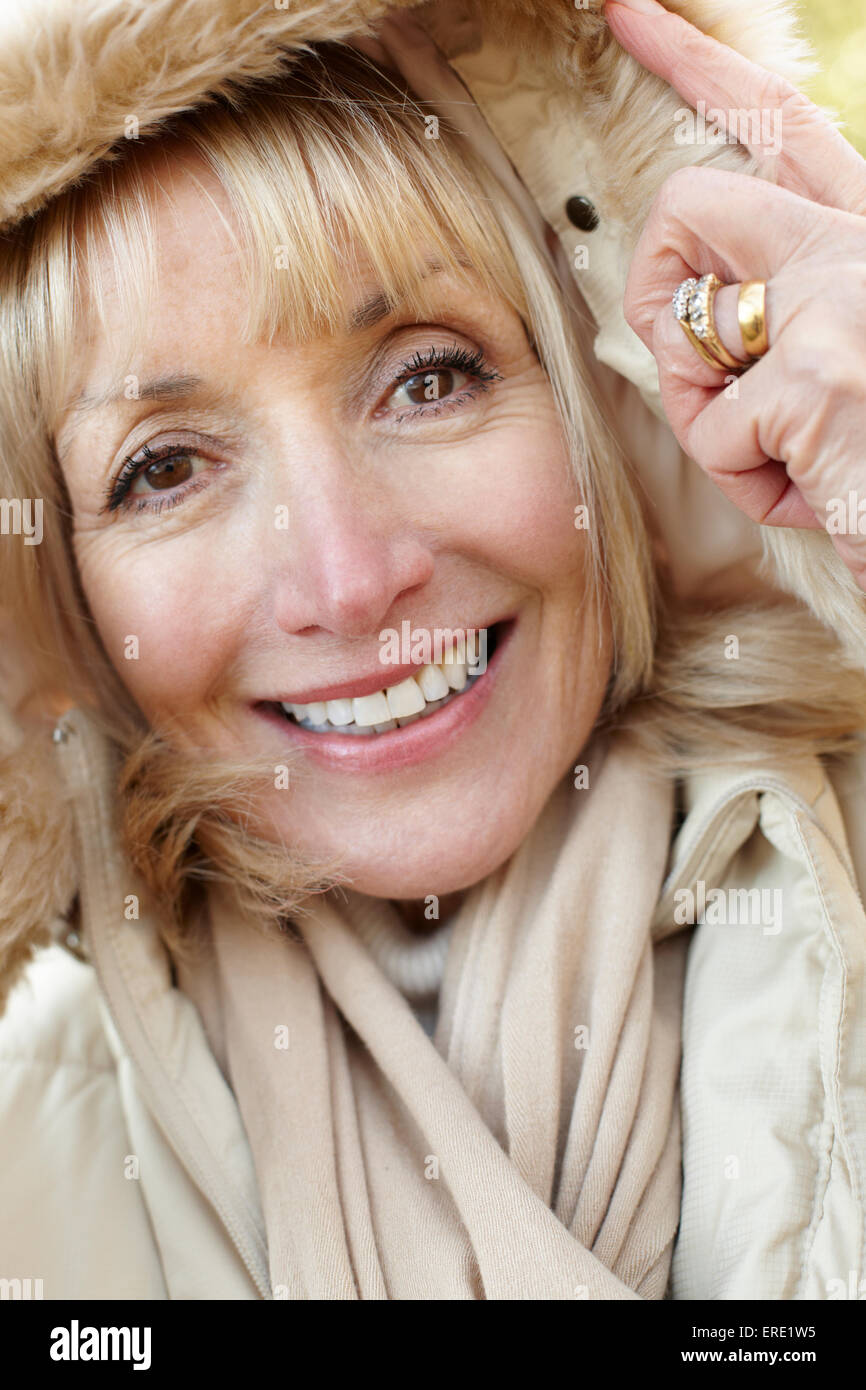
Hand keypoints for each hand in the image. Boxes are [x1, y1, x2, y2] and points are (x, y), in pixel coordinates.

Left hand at [604, 0, 865, 588]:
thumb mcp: (848, 366)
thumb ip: (786, 315)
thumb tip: (692, 315)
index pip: (779, 121)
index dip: (691, 63)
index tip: (624, 12)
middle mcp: (864, 246)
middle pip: (691, 203)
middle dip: (656, 287)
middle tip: (696, 363)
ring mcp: (844, 304)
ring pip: (687, 334)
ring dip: (710, 418)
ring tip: (791, 458)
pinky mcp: (818, 381)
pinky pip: (714, 434)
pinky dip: (746, 485)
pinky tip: (815, 493)